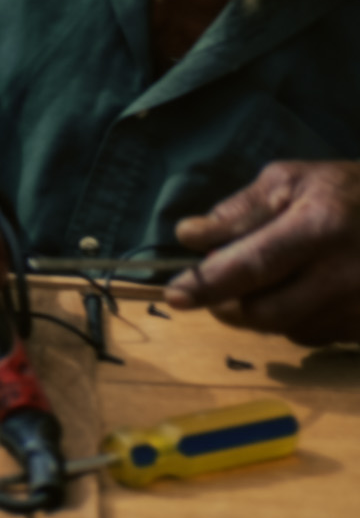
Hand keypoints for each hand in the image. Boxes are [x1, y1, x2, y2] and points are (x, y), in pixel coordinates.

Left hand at [166, 161, 359, 345]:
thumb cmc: (348, 191)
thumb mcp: (292, 181)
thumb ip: (240, 210)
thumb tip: (190, 236)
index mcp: (320, 227)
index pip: (253, 267)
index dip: (209, 284)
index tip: (175, 295)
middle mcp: (344, 275)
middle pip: (264, 312)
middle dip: (227, 304)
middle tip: (213, 285)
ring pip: (286, 328)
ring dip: (261, 310)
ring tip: (268, 277)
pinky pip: (314, 336)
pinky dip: (294, 318)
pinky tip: (303, 290)